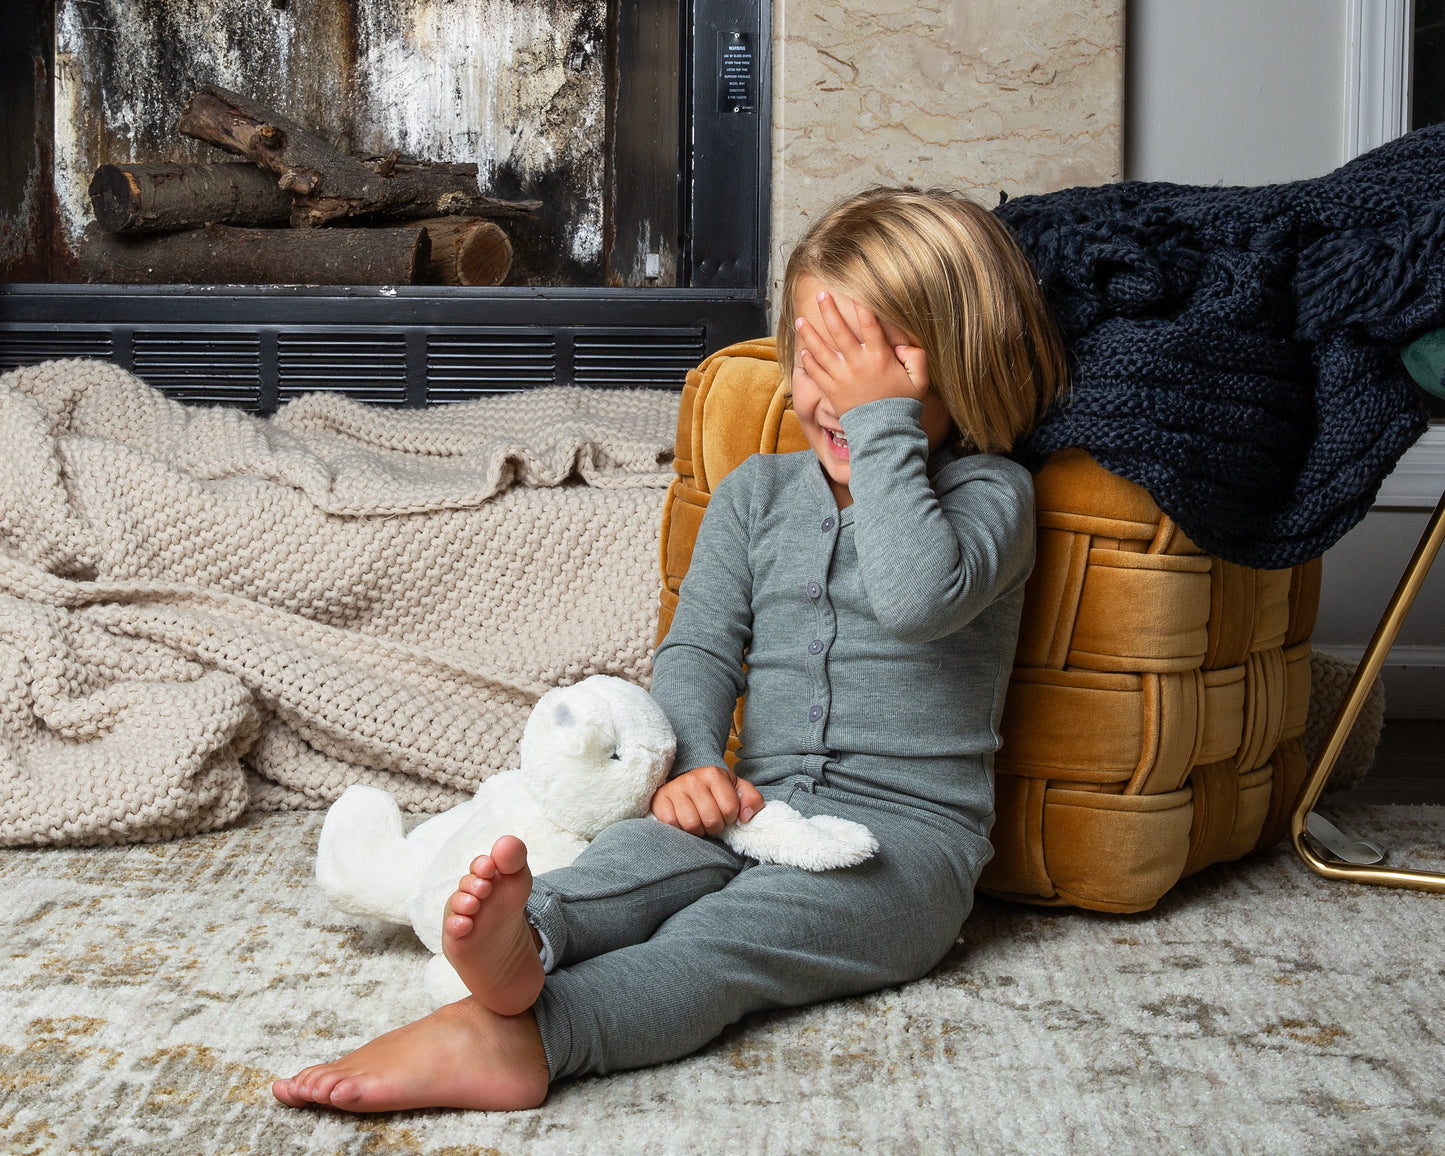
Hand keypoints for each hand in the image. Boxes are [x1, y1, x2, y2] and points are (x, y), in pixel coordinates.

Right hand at [650, 765, 764, 836]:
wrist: (684, 781)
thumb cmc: (714, 790)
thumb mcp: (737, 788)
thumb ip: (752, 799)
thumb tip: (745, 817)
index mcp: (714, 774)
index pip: (730, 809)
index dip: (730, 818)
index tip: (726, 815)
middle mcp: (693, 779)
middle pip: (711, 820)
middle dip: (715, 827)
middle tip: (712, 822)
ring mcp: (674, 789)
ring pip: (691, 825)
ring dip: (697, 830)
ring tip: (698, 823)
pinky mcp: (659, 800)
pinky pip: (671, 824)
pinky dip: (679, 829)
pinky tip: (683, 822)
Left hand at [793, 289, 929, 417]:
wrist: (884, 433)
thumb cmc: (903, 405)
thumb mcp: (919, 380)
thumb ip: (917, 358)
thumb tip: (905, 344)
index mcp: (879, 357)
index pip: (869, 325)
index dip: (861, 307)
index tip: (853, 292)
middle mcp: (858, 364)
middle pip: (840, 331)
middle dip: (829, 311)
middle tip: (821, 295)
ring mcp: (842, 377)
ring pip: (822, 350)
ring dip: (810, 334)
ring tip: (800, 320)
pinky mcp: (832, 391)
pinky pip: (816, 373)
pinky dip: (808, 361)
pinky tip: (803, 350)